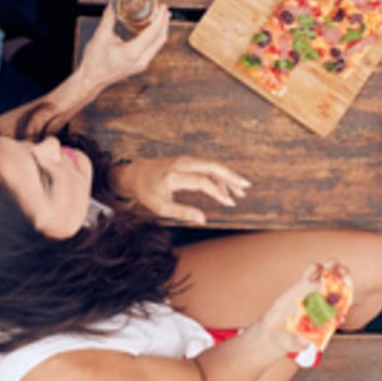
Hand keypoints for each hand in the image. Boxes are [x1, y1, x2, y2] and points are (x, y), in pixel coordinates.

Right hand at [76, 1, 169, 97]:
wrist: (91, 80)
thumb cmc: (94, 61)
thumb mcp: (101, 36)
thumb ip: (108, 18)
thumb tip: (113, 2)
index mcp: (132, 52)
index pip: (152, 33)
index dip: (160, 18)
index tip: (163, 7)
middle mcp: (141, 60)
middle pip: (160, 39)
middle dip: (164, 23)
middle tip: (164, 9)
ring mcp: (141, 65)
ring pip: (158, 45)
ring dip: (160, 30)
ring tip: (160, 17)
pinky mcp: (139, 66)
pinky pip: (152, 50)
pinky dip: (154, 38)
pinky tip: (151, 29)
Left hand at [112, 155, 250, 223]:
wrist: (136, 174)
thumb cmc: (147, 193)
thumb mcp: (160, 208)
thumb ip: (182, 213)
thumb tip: (203, 220)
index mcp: (173, 176)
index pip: (202, 181)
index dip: (217, 192)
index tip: (230, 203)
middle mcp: (181, 164)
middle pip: (211, 166)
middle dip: (230, 176)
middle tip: (246, 186)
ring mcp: (184, 160)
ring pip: (210, 165)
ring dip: (226, 176)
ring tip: (240, 191)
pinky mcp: (187, 160)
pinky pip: (205, 165)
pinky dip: (218, 175)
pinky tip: (225, 188)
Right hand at [259, 261, 342, 353]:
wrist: (274, 332)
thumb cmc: (288, 341)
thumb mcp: (294, 343)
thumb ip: (299, 343)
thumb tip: (304, 342)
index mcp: (329, 315)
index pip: (345, 301)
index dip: (348, 291)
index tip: (347, 285)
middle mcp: (325, 301)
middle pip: (340, 284)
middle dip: (343, 275)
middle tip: (341, 271)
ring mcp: (314, 291)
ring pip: (328, 274)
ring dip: (332, 267)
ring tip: (331, 264)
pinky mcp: (303, 285)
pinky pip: (312, 273)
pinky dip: (314, 269)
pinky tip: (311, 272)